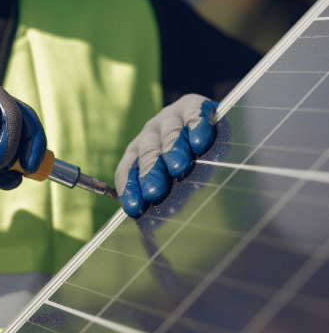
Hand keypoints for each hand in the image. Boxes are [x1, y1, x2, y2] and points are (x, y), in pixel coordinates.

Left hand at [115, 94, 217, 216]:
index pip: (127, 170)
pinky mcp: (193, 105)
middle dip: (150, 173)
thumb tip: (153, 227)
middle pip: (147, 153)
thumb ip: (162, 197)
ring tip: (178, 167)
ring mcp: (170, 118)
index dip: (129, 188)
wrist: (205, 125)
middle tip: (154, 191)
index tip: (135, 208)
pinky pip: (193, 114)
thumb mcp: (169, 181)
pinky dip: (196, 126)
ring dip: (172, 150)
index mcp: (137, 153)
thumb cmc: (186, 163)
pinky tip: (200, 140)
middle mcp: (150, 134)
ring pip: (169, 134)